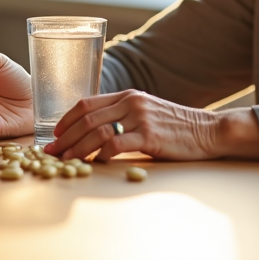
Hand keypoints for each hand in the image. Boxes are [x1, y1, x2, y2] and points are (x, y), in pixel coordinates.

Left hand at [44, 90, 258, 161]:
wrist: (207, 131)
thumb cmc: (175, 126)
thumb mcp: (145, 112)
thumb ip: (122, 115)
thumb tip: (95, 130)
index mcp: (126, 95)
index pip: (86, 103)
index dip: (66, 119)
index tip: (55, 135)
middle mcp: (130, 102)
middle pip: (87, 118)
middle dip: (65, 137)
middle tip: (51, 153)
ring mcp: (139, 117)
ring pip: (97, 131)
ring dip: (77, 148)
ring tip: (65, 161)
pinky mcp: (149, 135)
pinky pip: (117, 144)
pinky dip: (102, 155)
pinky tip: (95, 164)